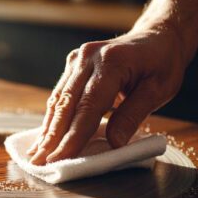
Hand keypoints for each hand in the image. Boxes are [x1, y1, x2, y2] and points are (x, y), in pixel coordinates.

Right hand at [28, 24, 191, 164]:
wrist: (157, 36)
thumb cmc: (162, 64)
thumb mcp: (158, 90)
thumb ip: (133, 115)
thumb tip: (114, 144)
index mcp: (111, 62)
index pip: (88, 106)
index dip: (72, 136)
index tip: (60, 159)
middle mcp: (88, 58)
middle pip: (66, 104)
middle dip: (51, 136)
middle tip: (38, 162)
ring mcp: (76, 59)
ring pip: (58, 100)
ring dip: (47, 129)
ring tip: (35, 154)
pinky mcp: (72, 65)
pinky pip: (60, 95)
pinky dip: (52, 117)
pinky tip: (44, 136)